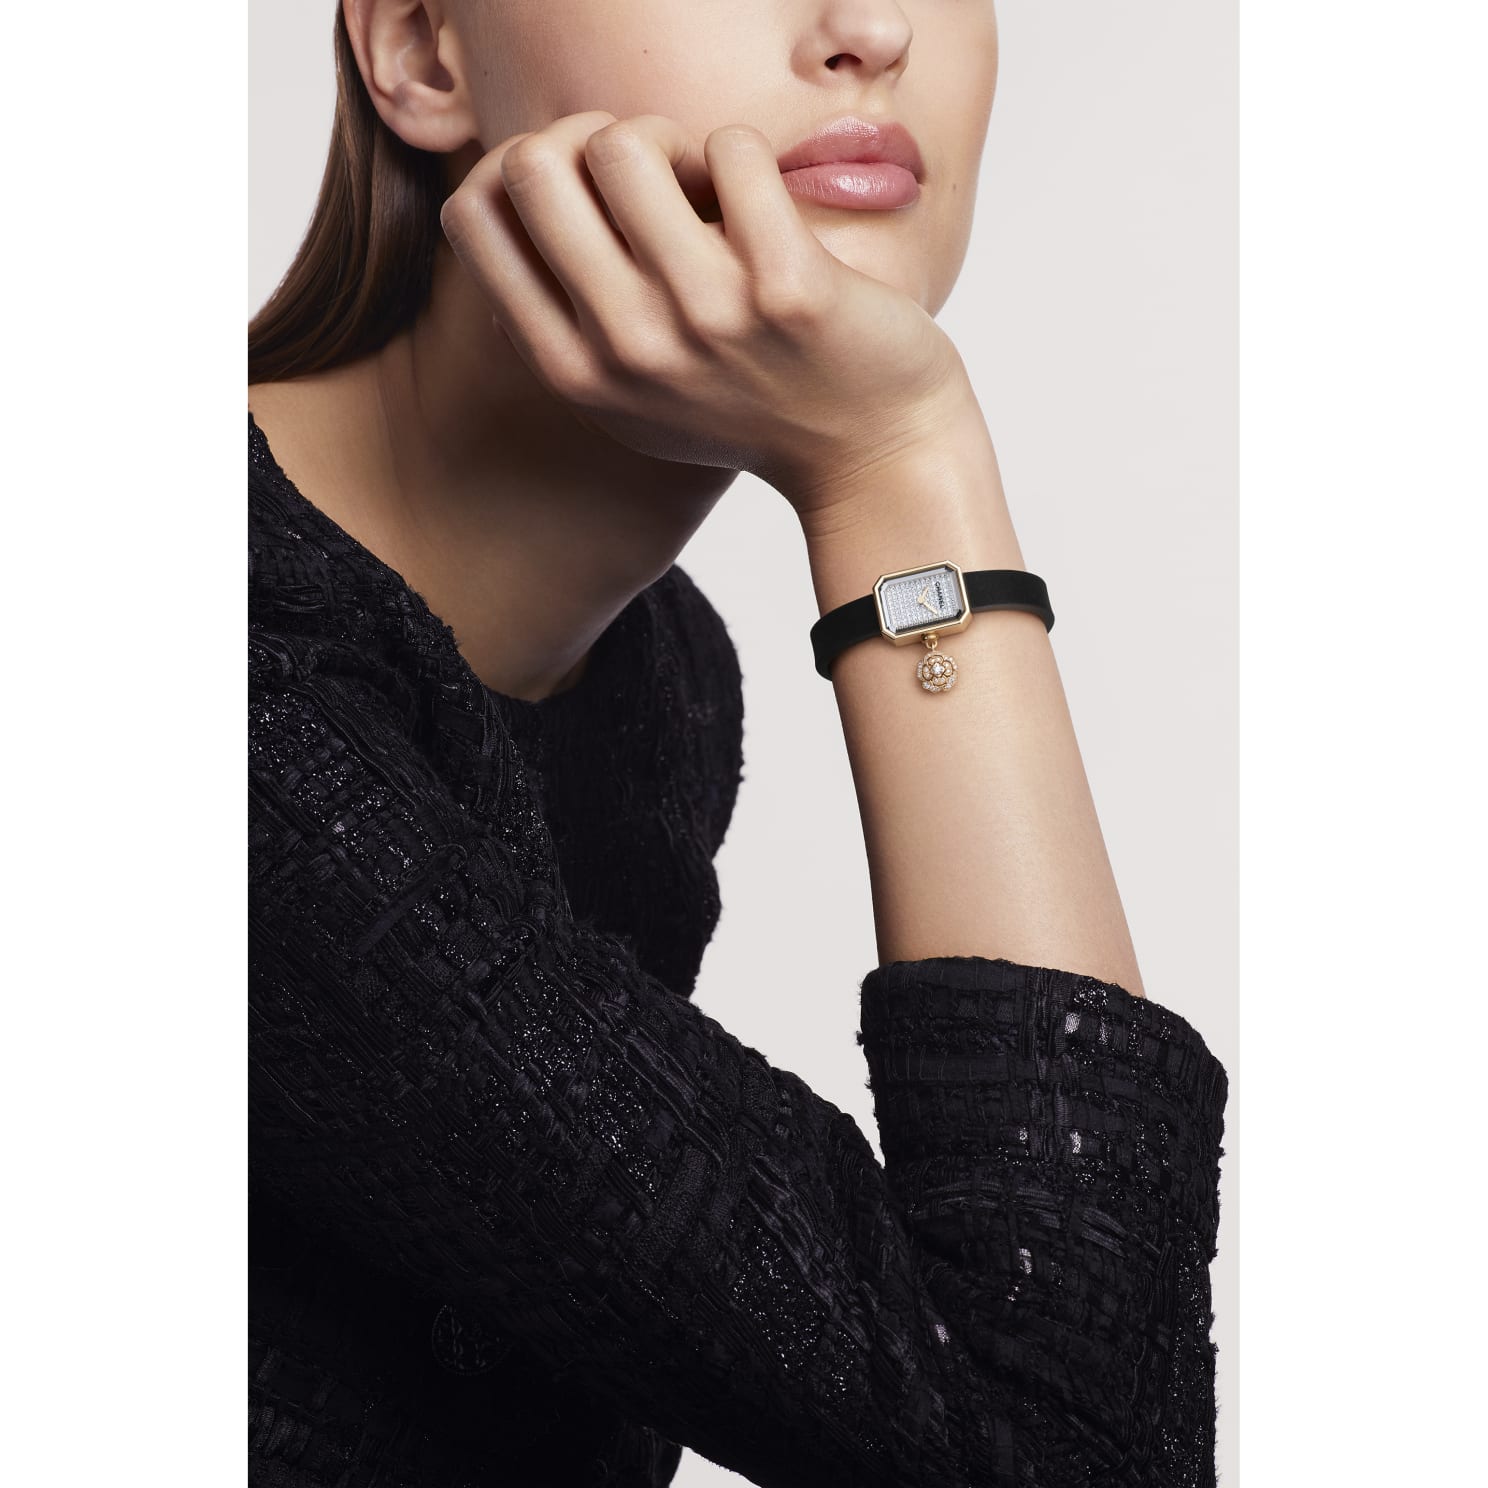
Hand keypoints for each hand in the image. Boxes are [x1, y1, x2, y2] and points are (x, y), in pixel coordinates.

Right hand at [439, 111, 970, 525]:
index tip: (584, 192)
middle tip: (655, 178)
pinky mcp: (785, 288)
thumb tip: (501, 199)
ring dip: (673, 142)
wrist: (869, 454)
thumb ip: (560, 324)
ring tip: (710, 188)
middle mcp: (624, 350)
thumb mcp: (631, 399)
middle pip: (535, 162)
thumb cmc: (747, 407)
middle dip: (592, 139)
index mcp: (572, 372)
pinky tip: (766, 208)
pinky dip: (746, 158)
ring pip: (625, 144)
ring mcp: (703, 320)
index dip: (522, 169)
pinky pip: (733, 149)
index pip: (473, 216)